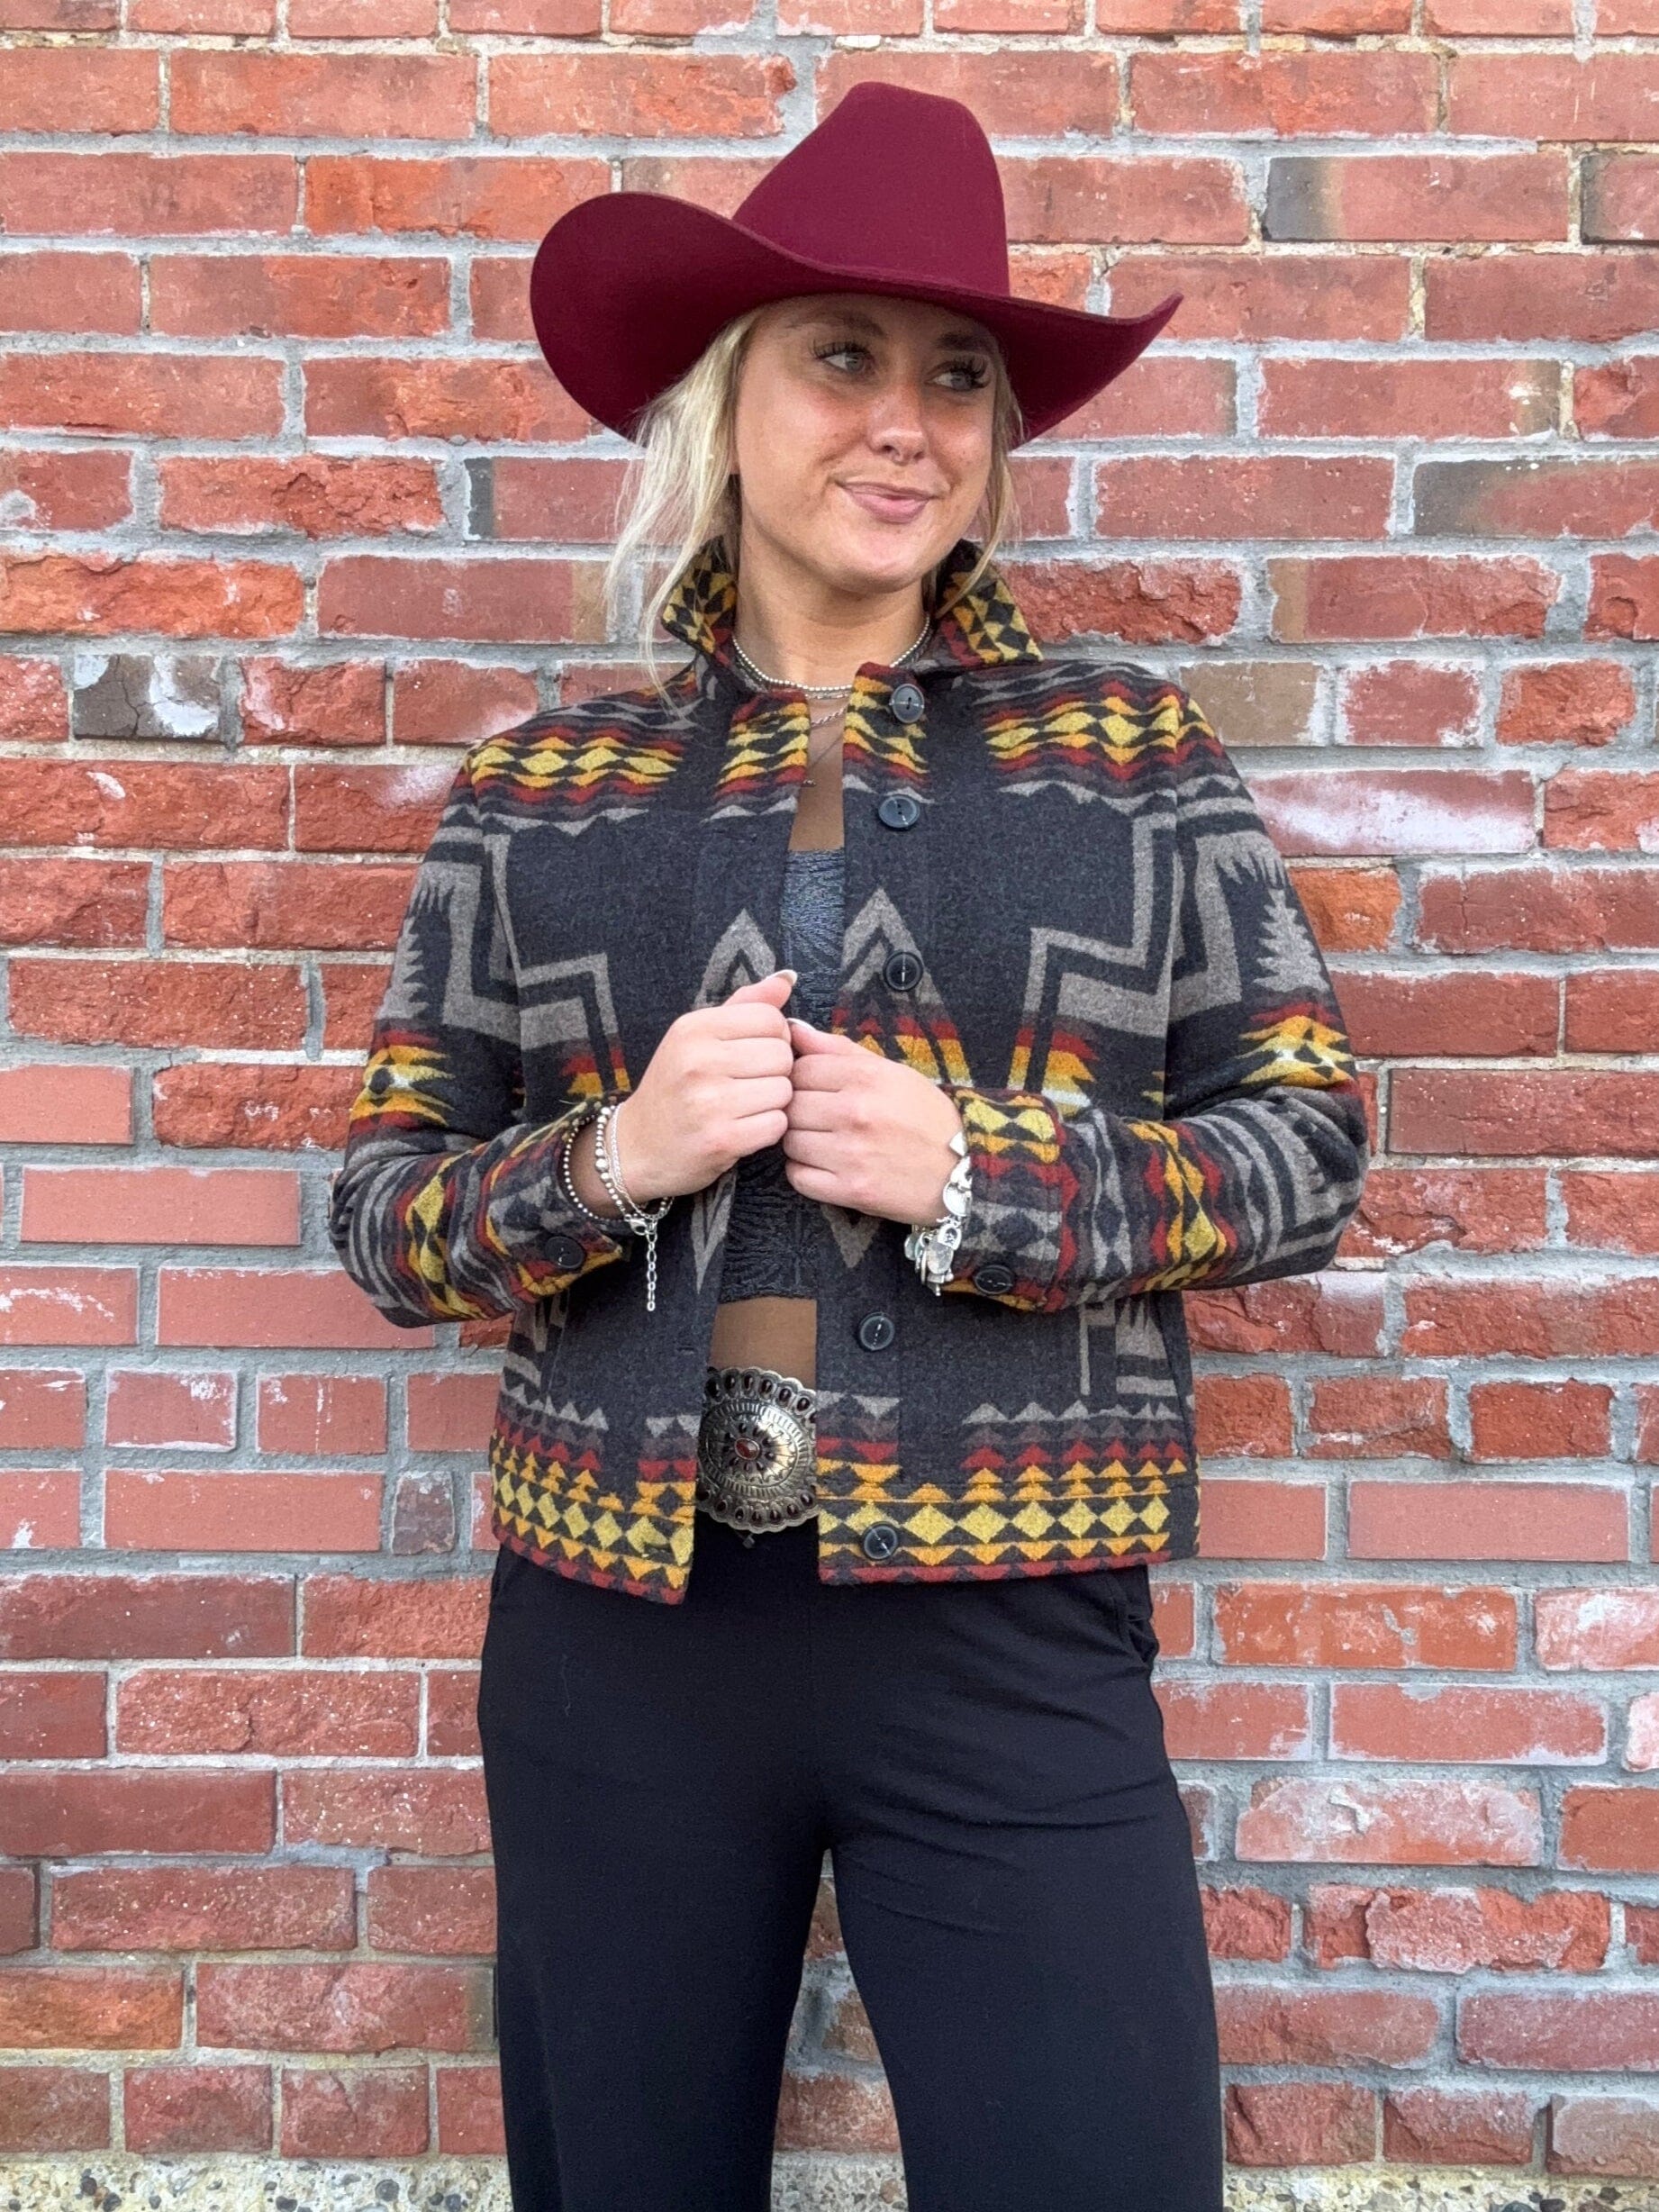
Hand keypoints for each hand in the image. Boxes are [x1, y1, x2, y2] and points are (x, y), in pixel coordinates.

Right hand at [597, 971, 798, 1204]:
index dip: (775, 1037)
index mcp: (693, 1028)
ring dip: (774, 1102)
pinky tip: (744, 1128)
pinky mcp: (721, 1140)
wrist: (637, 1147)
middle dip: (777, 1071)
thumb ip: (743, 1006)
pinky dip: (768, 1128)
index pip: (770, 1018)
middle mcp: (698, 1061)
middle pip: (782, 1055)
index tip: (755, 1052)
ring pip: (783, 1091)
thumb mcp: (696, 1037)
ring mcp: (709, 1103)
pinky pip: (777, 1124)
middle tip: (750, 1083)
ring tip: (746, 1106)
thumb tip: (788, 978)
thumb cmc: (674, 1087)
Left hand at [780, 1016, 966, 1223]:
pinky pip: (798, 1177)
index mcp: (867, 1077)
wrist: (965, 1170)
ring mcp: (852, 1154)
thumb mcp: (892, 1072)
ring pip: (790, 1141)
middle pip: (791, 1104)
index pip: (801, 1068)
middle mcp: (856, 1112)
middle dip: (800, 1110)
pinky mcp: (851, 1190)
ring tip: (825, 1142)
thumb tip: (791, 1027)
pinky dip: (805, 1172)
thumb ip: (839, 1049)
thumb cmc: (926, 1117)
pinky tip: (825, 1166)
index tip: (817, 1089)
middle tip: (820, 1118)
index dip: (803, 1078)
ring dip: (800, 1142)